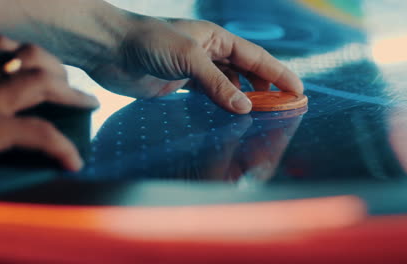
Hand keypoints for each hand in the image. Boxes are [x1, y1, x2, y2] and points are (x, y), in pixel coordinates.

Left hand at [0, 35, 98, 170]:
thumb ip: (4, 168)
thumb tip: (34, 168)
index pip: (43, 134)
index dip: (65, 149)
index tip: (75, 163)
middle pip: (43, 81)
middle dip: (71, 92)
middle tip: (85, 102)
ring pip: (25, 54)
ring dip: (51, 65)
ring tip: (60, 78)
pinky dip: (16, 49)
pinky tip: (23, 60)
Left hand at [88, 16, 303, 113]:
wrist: (109, 49)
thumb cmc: (147, 41)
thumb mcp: (189, 59)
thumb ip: (218, 83)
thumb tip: (245, 106)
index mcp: (216, 38)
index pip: (256, 57)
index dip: (278, 73)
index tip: (297, 89)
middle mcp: (209, 53)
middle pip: (245, 73)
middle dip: (264, 90)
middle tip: (281, 108)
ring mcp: (195, 70)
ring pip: (228, 86)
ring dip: (243, 100)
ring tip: (259, 116)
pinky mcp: (180, 85)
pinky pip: (208, 96)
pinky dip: (221, 105)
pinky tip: (229, 115)